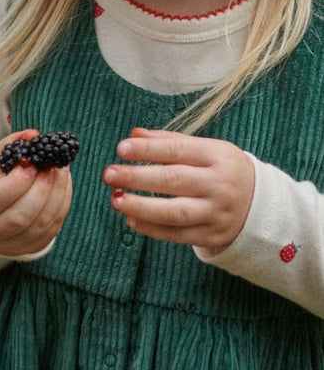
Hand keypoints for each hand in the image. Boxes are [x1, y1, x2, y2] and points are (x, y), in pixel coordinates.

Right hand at [0, 130, 72, 256]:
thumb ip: (11, 145)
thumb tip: (34, 135)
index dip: (19, 181)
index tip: (33, 162)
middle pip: (20, 216)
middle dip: (42, 188)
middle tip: (54, 165)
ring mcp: (8, 246)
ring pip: (40, 225)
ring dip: (57, 194)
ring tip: (62, 171)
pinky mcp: (30, 248)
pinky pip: (52, 229)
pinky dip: (62, 204)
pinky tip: (63, 185)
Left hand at [102, 127, 254, 250]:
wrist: (260, 205)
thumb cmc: (222, 170)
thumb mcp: (207, 149)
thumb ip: (171, 141)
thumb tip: (135, 134)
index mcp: (218, 156)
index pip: (177, 150)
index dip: (147, 149)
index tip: (121, 148)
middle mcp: (219, 184)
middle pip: (173, 180)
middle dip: (136, 177)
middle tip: (109, 174)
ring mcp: (217, 212)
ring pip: (175, 212)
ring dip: (140, 206)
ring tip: (115, 200)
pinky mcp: (213, 235)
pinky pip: (177, 235)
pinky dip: (151, 228)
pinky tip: (131, 219)